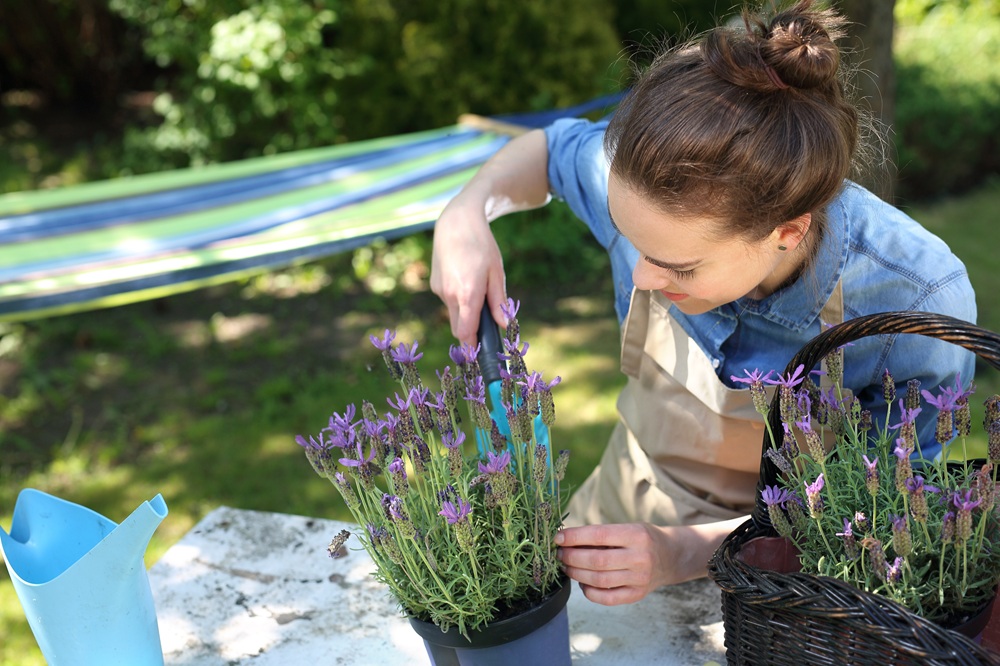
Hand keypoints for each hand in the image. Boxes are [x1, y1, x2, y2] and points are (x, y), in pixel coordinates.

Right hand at [430, 193, 506, 344]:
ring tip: (477, 289)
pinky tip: (465, 279)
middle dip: (470, 332)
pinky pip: (448, 300)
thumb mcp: (496, 272)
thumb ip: (498, 301)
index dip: (471, 347)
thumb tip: (504, 325)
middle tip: (486, 328)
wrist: (456, 222)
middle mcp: (449, 295)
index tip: (478, 356)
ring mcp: (439, 290)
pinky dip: (457, 299)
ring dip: (465, 312)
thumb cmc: (482, 245)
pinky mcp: (434, 284)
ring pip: (453, 313)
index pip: (465, 332)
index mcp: (467, 294)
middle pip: (458, 328)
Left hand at [554, 523, 671, 605]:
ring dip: (576, 573)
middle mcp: (640, 558)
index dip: (574, 537)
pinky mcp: (637, 595)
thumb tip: (567, 541)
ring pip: (599, 580)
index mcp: (636, 535)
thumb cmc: (643, 539)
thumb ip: (600, 535)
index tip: (558, 538)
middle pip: (596, 561)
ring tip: (567, 566)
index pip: (598, 535)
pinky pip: (606, 598)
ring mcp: (639, 579)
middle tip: (559, 554)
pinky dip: (589, 592)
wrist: (670, 557)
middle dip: (571, 557)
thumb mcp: (627, 528)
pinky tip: (583, 583)